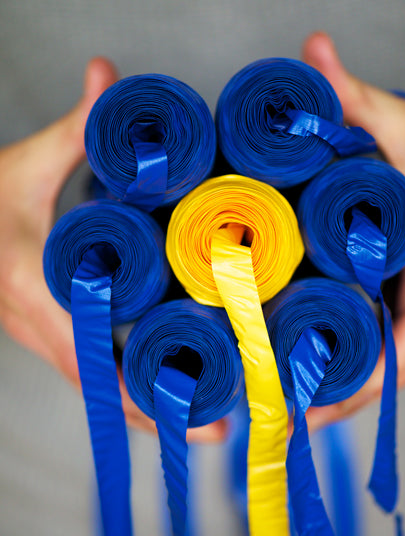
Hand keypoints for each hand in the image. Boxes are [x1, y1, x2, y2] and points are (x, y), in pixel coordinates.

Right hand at [0, 57, 224, 441]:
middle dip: (158, 414)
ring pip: (98, 390)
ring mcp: (44, 336)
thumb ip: (74, 129)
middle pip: (101, 388)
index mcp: (30, 288)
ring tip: (207, 426)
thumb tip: (110, 78)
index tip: (186, 408)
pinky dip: (128, 397)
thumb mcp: (24, 166)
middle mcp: (38, 325)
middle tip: (219, 428)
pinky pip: (92, 377)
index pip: (87, 352)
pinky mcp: (53, 335)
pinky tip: (165, 403)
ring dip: (148, 414)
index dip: (135, 388)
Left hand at [302, 32, 404, 428]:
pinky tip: (309, 387)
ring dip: (339, 397)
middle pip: (389, 368)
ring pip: (383, 366)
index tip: (314, 403)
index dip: (366, 379)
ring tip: (282, 417)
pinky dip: (350, 375)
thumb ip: (352, 95)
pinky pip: (381, 349)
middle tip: (278, 420)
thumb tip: (311, 52)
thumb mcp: (398, 122)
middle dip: (337, 401)